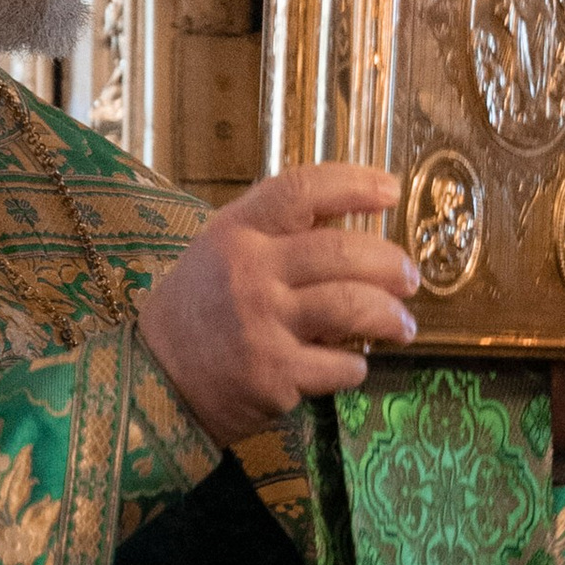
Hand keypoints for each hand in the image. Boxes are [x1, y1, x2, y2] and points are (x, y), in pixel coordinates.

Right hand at [137, 163, 417, 443]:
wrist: (154, 379)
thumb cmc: (199, 311)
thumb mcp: (221, 252)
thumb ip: (275, 233)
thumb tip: (352, 220)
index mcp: (237, 231)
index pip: (302, 190)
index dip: (354, 184)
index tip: (390, 191)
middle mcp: (249, 271)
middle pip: (343, 251)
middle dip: (392, 264)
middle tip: (410, 278)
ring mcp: (261, 323)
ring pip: (352, 306)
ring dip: (390, 316)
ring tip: (403, 325)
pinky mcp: (273, 374)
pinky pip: (339, 365)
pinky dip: (356, 366)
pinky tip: (353, 366)